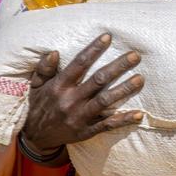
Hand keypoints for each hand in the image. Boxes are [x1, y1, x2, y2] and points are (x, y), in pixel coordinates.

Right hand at [22, 33, 143, 152]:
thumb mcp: (35, 85)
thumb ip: (44, 68)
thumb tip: (53, 52)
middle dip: (118, 67)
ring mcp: (79, 117)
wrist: (35, 138)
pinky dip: (123, 120)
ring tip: (140, 79)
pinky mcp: (86, 131)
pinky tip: (138, 114)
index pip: (79, 64)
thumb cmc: (39, 106)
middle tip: (135, 56)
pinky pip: (107, 125)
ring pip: (105, 101)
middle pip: (98, 81)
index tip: (108, 37)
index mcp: (59, 86)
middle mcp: (70, 100)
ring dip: (124, 90)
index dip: (94, 49)